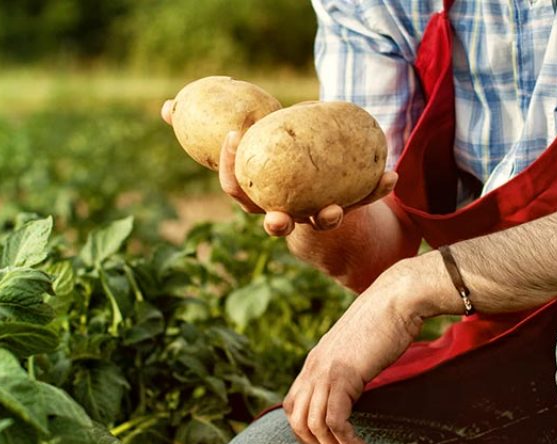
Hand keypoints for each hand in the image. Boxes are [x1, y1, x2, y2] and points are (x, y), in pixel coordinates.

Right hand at [160, 99, 396, 237]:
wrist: (320, 197)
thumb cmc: (275, 164)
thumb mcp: (249, 148)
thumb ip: (211, 130)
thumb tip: (165, 107)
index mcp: (258, 195)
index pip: (236, 188)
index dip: (231, 166)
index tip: (235, 137)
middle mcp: (284, 213)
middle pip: (273, 222)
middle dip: (273, 221)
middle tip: (276, 217)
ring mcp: (315, 216)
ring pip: (319, 222)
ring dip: (326, 216)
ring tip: (333, 210)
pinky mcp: (346, 212)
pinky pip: (362, 202)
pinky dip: (376, 189)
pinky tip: (391, 174)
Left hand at [283, 271, 422, 443]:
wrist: (398, 298)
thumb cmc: (387, 322)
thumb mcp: (358, 350)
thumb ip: (349, 369)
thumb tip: (356, 386)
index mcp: (314, 362)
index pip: (293, 407)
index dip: (305, 434)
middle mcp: (313, 368)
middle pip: (297, 422)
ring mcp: (325, 371)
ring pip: (313, 426)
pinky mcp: (343, 376)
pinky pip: (335, 422)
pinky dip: (346, 442)